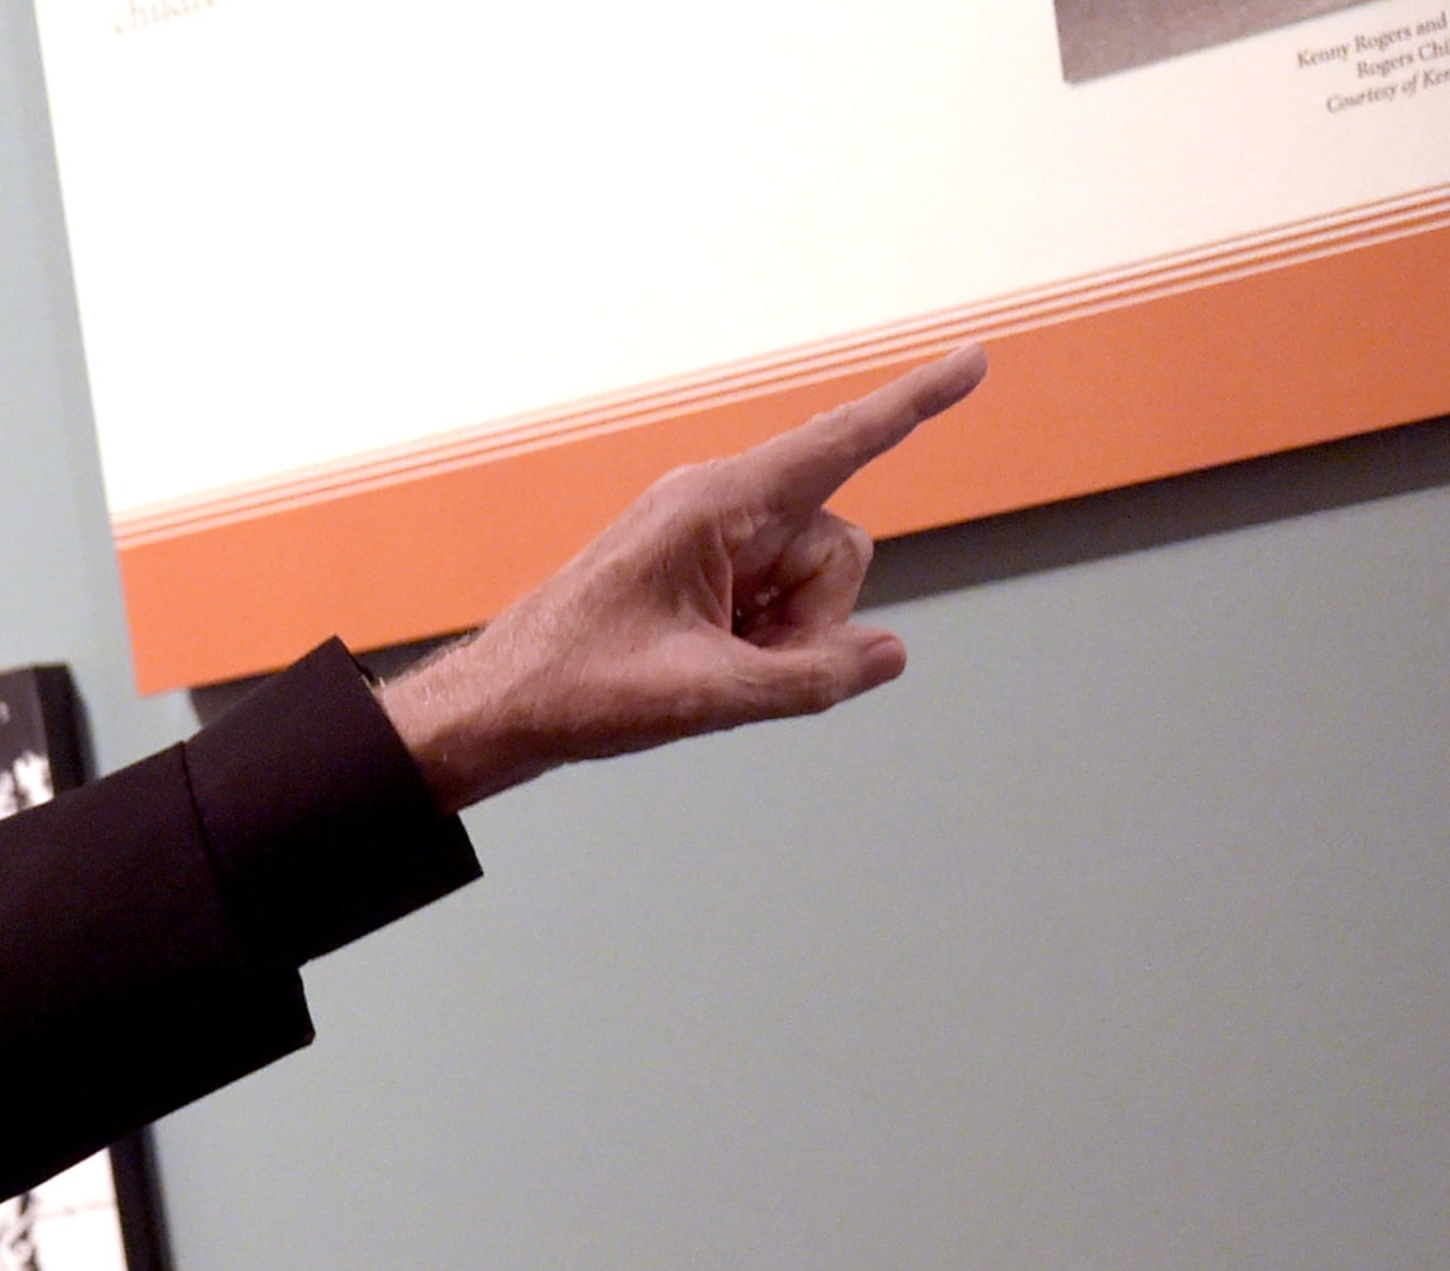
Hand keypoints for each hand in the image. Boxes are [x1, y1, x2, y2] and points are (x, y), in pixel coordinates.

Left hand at [381, 345, 988, 810]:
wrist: (499, 707)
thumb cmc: (575, 689)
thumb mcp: (702, 697)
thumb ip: (808, 680)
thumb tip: (888, 654)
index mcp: (713, 506)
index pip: (838, 444)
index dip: (914, 405)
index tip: (975, 359)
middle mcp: (718, 506)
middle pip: (839, 545)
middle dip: (816, 616)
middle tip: (739, 665)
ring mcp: (711, 536)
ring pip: (814, 579)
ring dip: (785, 635)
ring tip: (707, 668)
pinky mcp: (704, 570)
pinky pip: (776, 598)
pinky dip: (761, 640)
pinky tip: (700, 663)